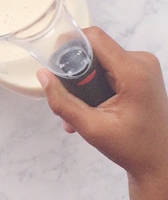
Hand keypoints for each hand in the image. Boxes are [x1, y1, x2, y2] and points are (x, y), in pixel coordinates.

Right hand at [37, 27, 167, 185]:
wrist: (160, 162)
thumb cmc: (133, 148)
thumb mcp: (91, 127)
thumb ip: (63, 101)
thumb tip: (42, 75)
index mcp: (134, 71)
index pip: (94, 38)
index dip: (70, 45)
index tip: (55, 65)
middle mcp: (142, 62)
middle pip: (95, 50)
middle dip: (76, 73)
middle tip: (67, 99)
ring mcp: (143, 67)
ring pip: (100, 60)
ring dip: (85, 83)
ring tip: (80, 112)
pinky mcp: (141, 73)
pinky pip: (109, 69)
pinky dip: (96, 85)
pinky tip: (92, 109)